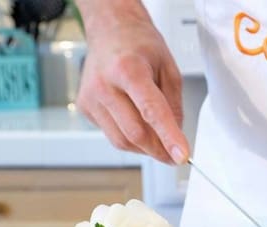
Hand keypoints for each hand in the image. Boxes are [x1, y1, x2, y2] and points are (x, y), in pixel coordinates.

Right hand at [76, 2, 188, 163]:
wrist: (110, 30)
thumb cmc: (139, 45)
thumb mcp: (169, 69)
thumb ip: (174, 105)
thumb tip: (175, 137)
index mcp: (128, 69)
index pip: (152, 111)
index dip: (169, 137)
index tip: (182, 156)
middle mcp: (104, 84)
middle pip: (135, 133)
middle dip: (160, 150)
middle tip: (175, 154)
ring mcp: (90, 97)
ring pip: (122, 141)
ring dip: (146, 148)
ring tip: (159, 139)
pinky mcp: (85, 108)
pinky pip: (112, 135)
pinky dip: (130, 139)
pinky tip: (138, 123)